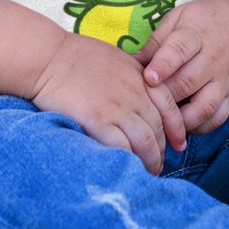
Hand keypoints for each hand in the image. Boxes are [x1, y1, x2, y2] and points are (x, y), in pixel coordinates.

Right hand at [31, 32, 186, 173]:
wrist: (50, 57)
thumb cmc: (75, 55)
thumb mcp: (116, 59)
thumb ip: (132, 77)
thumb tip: (139, 95)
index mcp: (141, 77)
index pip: (169, 107)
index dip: (177, 130)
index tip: (179, 144)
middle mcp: (136, 94)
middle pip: (159, 129)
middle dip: (162, 150)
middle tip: (158, 164)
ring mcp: (119, 108)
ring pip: (146, 143)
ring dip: (150, 161)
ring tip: (147, 172)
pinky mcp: (99, 121)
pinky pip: (122, 147)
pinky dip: (129, 160)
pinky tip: (127, 168)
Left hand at [134, 0, 228, 133]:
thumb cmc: (200, 21)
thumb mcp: (176, 19)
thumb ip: (155, 43)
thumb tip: (131, 64)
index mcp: (195, 35)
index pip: (179, 51)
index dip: (163, 65)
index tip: (148, 78)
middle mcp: (213, 59)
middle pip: (188, 83)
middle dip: (165, 98)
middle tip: (145, 106)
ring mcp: (224, 80)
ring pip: (205, 107)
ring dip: (181, 119)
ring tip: (162, 122)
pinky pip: (217, 118)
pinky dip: (199, 127)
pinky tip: (182, 126)